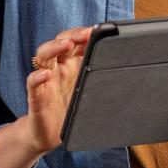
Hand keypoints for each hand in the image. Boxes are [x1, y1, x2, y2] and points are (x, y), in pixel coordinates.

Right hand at [21, 26, 92, 152]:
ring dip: (54, 47)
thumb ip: (103, 81)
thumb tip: (134, 77)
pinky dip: (37, 77)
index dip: (84, 34)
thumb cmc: (71, 111)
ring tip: (66, 45)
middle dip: (72, 35)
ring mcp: (46, 81)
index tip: (97, 30)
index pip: (75, 41)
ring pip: (44, 57)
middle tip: (85, 34)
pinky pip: (33, 84)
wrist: (49, 137)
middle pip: (60, 43)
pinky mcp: (36, 97)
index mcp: (72, 65)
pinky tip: (45, 75)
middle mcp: (58, 68)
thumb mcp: (92, 93)